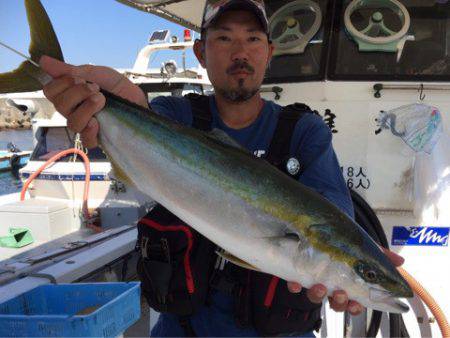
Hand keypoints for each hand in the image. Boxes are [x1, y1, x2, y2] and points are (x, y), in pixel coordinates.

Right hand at [39, 55, 147, 147]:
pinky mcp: (98, 137)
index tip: (80, 78)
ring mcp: (85, 125)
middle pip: (59, 105)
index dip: (62, 83)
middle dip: (78, 92)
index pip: (50, 92)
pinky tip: (97, 122)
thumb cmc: (116, 87)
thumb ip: (70, 70)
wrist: (137, 99)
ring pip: (71, 122)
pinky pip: (85, 139)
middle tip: (96, 88)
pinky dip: (90, 130)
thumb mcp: (95, 73)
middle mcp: (73, 111)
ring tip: (102, 100)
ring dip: (86, 107)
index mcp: (70, 94)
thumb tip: (42, 60)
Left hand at [287, 248, 404, 315]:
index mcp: (347, 282)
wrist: (321, 224)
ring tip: (320, 286)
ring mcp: (313, 279)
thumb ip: (380, 255)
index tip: (356, 304)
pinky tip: (296, 283)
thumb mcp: (362, 246)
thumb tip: (400, 262)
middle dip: (339, 302)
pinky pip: (294, 284)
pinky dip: (294, 285)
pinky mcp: (297, 272)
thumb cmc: (343, 241)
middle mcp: (330, 284)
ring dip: (318, 294)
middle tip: (341, 293)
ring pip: (315, 296)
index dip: (355, 306)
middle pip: (335, 302)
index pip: (353, 301)